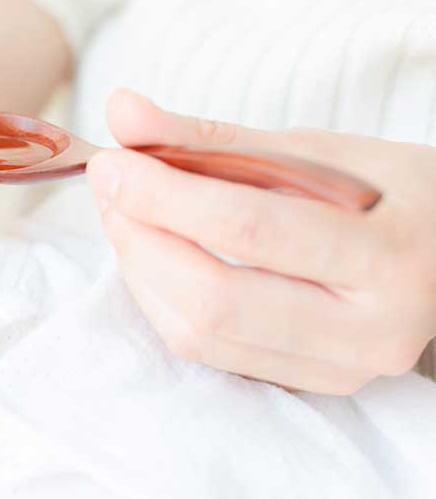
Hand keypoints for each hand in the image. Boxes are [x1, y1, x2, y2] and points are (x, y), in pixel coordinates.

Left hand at [87, 88, 435, 394]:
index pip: (248, 227)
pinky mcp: (312, 385)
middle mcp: (372, 327)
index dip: (163, 196)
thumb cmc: (386, 191)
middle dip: (141, 240)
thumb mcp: (315, 150)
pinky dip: (164, 303)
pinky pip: (210, 353)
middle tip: (109, 190)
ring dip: (142, 273)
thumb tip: (122, 113)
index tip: (111, 163)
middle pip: (214, 299)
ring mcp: (343, 368)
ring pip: (201, 335)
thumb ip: (214, 140)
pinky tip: (154, 259)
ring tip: (125, 217)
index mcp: (388, 250)